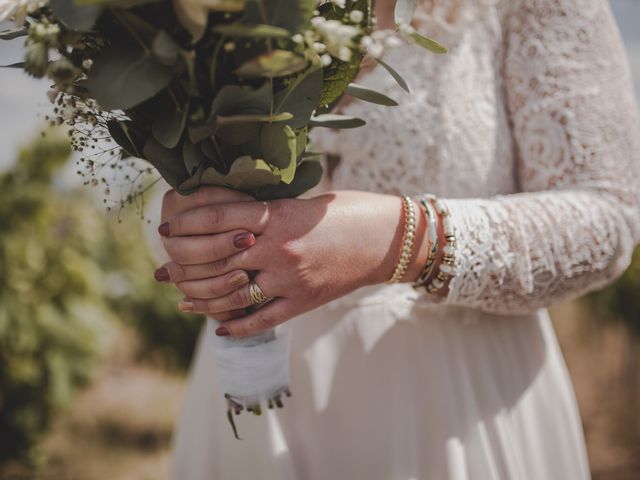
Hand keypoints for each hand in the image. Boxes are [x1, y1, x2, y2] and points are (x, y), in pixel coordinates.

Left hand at [157, 187, 428, 337]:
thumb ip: (266, 213)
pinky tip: (218, 327)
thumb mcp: (303, 202)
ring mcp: (291, 278)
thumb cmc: (346, 212)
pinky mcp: (304, 302)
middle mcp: (279, 248)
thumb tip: (226, 221)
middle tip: (164, 268)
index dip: (186, 223)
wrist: (387, 239)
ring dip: (202, 298)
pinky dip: (236, 326)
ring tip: (182, 298)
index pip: (218, 218)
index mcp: (279, 215)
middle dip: (184, 264)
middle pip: (217, 258)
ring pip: (233, 294)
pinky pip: (262, 319)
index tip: (166, 230)